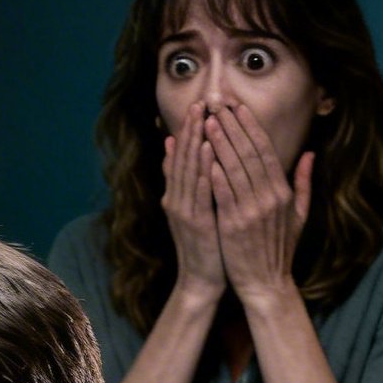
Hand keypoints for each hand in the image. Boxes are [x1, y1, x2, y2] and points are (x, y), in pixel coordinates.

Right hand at [160, 102, 226, 299]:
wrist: (202, 280)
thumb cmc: (206, 245)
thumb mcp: (192, 210)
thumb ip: (183, 180)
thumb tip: (174, 148)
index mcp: (177, 195)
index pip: (181, 156)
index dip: (189, 130)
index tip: (199, 106)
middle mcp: (176, 199)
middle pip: (182, 157)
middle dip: (191, 128)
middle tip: (200, 102)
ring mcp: (184, 210)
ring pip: (188, 169)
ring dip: (195, 141)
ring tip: (203, 117)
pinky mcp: (195, 222)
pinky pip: (199, 189)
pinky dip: (202, 167)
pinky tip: (208, 149)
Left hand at [207, 102, 312, 305]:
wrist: (266, 285)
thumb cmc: (279, 250)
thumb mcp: (298, 215)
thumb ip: (303, 183)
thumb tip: (309, 153)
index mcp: (282, 192)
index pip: (265, 150)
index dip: (250, 127)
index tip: (237, 107)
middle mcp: (269, 198)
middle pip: (249, 153)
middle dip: (233, 126)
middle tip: (218, 104)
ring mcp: (251, 211)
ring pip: (235, 169)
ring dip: (221, 143)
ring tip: (208, 121)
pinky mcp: (234, 225)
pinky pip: (224, 193)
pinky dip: (215, 173)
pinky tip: (205, 155)